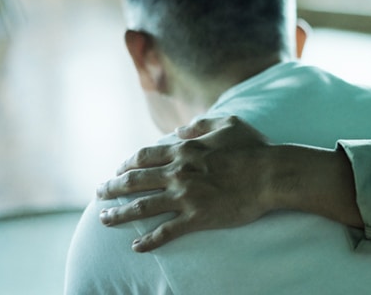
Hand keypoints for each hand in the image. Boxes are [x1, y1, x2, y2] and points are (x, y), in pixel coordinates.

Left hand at [97, 116, 273, 251]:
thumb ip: (201, 125)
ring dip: (119, 213)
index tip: (118, 170)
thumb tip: (180, 130)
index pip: (144, 157)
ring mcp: (186, 196)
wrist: (271, 175)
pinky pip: (166, 231)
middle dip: (112, 187)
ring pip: (143, 207)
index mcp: (184, 150)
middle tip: (99, 193)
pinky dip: (149, 240)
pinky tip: (136, 246)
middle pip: (135, 181)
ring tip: (104, 219)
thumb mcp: (228, 123)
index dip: (127, 164)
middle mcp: (178, 173)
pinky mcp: (197, 217)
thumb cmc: (254, 148)